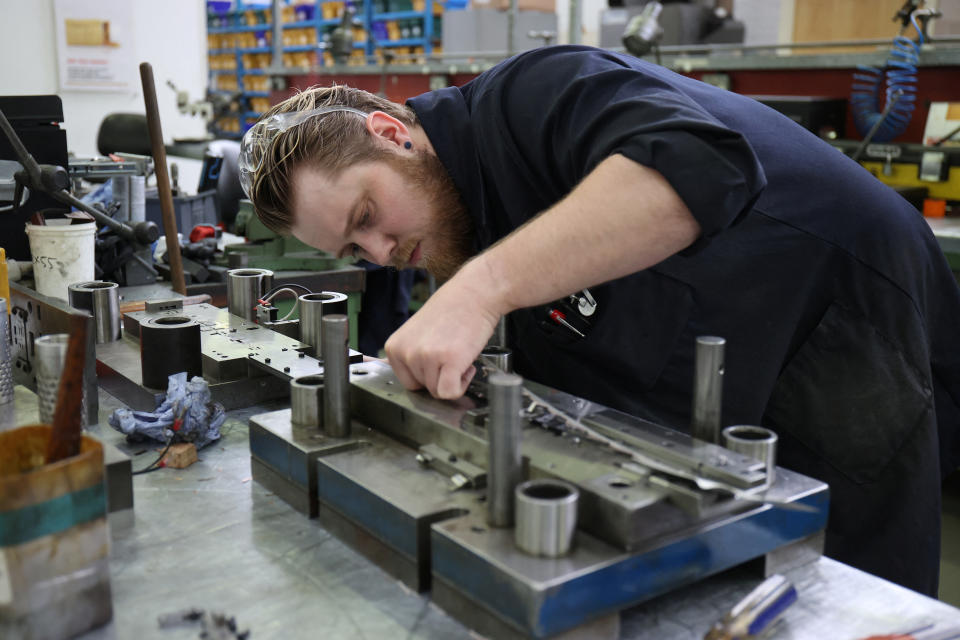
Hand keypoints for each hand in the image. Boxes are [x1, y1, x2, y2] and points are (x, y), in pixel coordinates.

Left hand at [385, 258, 503, 398]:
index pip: (407, 382)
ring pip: (437, 391)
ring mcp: (425, 357)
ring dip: (453, 378)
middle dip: (439, 376)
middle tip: (450, 351)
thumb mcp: (417, 333)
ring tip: (458, 352)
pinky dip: (461, 385)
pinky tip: (466, 365)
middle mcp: (405, 353)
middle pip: (421, 388)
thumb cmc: (450, 310)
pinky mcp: (448, 361)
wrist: (474, 293)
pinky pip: (450, 392)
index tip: (437, 356)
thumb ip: (410, 356)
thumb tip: (409, 381)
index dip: (427, 374)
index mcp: (393, 347)